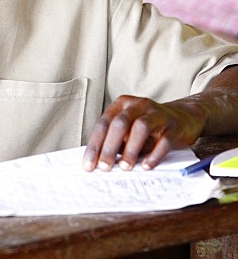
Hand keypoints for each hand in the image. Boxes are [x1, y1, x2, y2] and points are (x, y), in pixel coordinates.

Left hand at [83, 94, 206, 171]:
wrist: (183, 118)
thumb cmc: (150, 128)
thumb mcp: (130, 130)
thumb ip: (118, 141)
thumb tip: (100, 163)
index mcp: (122, 105)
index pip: (103, 124)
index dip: (95, 145)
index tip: (88, 165)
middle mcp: (137, 105)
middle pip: (119, 124)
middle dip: (109, 147)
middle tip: (104, 168)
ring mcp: (156, 114)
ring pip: (140, 128)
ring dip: (131, 149)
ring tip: (125, 168)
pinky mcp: (173, 126)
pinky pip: (163, 140)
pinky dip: (154, 154)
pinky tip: (147, 166)